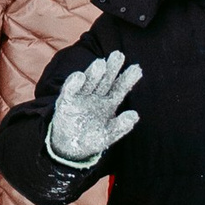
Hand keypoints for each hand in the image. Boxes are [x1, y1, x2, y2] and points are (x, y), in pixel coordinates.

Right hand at [45, 52, 140, 166]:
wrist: (69, 149)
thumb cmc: (91, 140)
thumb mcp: (108, 136)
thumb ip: (121, 126)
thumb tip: (135, 115)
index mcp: (108, 103)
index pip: (120, 88)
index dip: (128, 79)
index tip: (138, 69)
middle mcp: (96, 96)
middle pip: (105, 80)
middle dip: (112, 68)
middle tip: (119, 55)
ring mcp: (81, 97)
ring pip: (89, 82)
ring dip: (94, 73)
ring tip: (101, 64)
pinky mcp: (66, 101)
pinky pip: (70, 89)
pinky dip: (74, 83)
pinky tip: (80, 76)